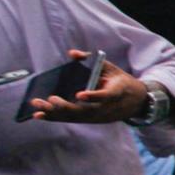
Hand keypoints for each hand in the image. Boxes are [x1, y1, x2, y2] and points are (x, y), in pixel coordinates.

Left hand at [28, 50, 148, 122]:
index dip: (93, 96)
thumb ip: (92, 60)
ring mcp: (98, 117)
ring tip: (38, 108)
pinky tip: (40, 116)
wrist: (136, 103)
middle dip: (66, 107)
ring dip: (56, 113)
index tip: (79, 95)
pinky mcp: (90, 120)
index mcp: (117, 92)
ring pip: (75, 117)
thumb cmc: (120, 82)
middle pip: (85, 111)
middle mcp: (107, 108)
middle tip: (52, 99)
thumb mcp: (112, 68)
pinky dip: (55, 118)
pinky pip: (71, 120)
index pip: (106, 96)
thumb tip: (72, 53)